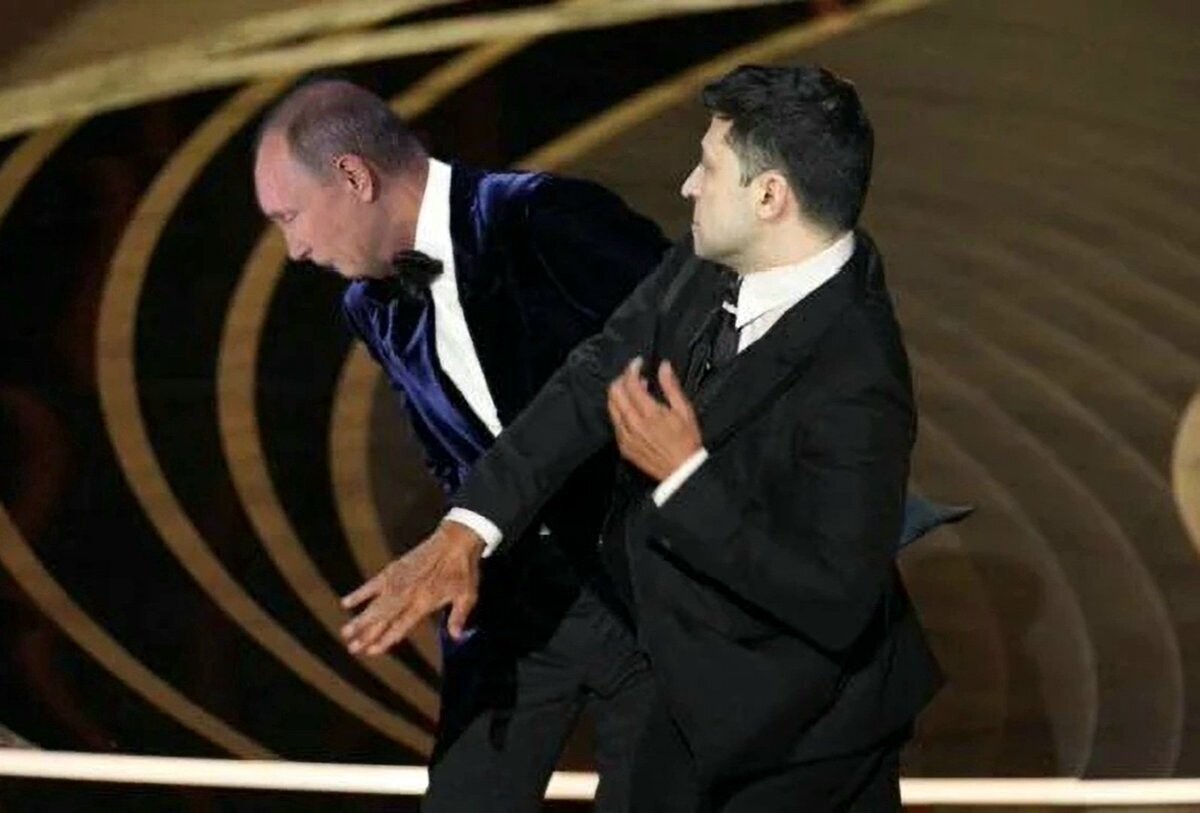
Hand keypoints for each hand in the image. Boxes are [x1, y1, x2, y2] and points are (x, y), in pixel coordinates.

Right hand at [340, 520, 483, 654]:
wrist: (456, 540)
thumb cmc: (463, 569)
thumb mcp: (467, 595)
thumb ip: (458, 617)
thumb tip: (456, 637)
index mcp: (424, 602)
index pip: (401, 626)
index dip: (386, 639)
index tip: (372, 651)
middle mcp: (408, 594)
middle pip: (384, 618)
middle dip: (367, 634)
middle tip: (352, 648)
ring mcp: (399, 581)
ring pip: (375, 604)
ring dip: (360, 619)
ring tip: (345, 632)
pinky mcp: (394, 568)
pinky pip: (373, 583)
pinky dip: (360, 593)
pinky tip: (346, 602)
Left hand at [607, 357, 702, 481]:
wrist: (681, 471)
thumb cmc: (686, 442)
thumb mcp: (684, 410)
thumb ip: (671, 386)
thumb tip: (663, 367)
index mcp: (649, 413)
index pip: (630, 383)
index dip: (632, 368)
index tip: (638, 363)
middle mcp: (633, 424)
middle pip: (615, 392)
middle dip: (622, 378)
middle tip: (633, 375)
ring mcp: (625, 436)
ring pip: (611, 406)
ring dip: (618, 393)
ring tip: (632, 390)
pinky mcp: (623, 446)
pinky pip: (614, 422)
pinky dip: (619, 410)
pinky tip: (631, 410)